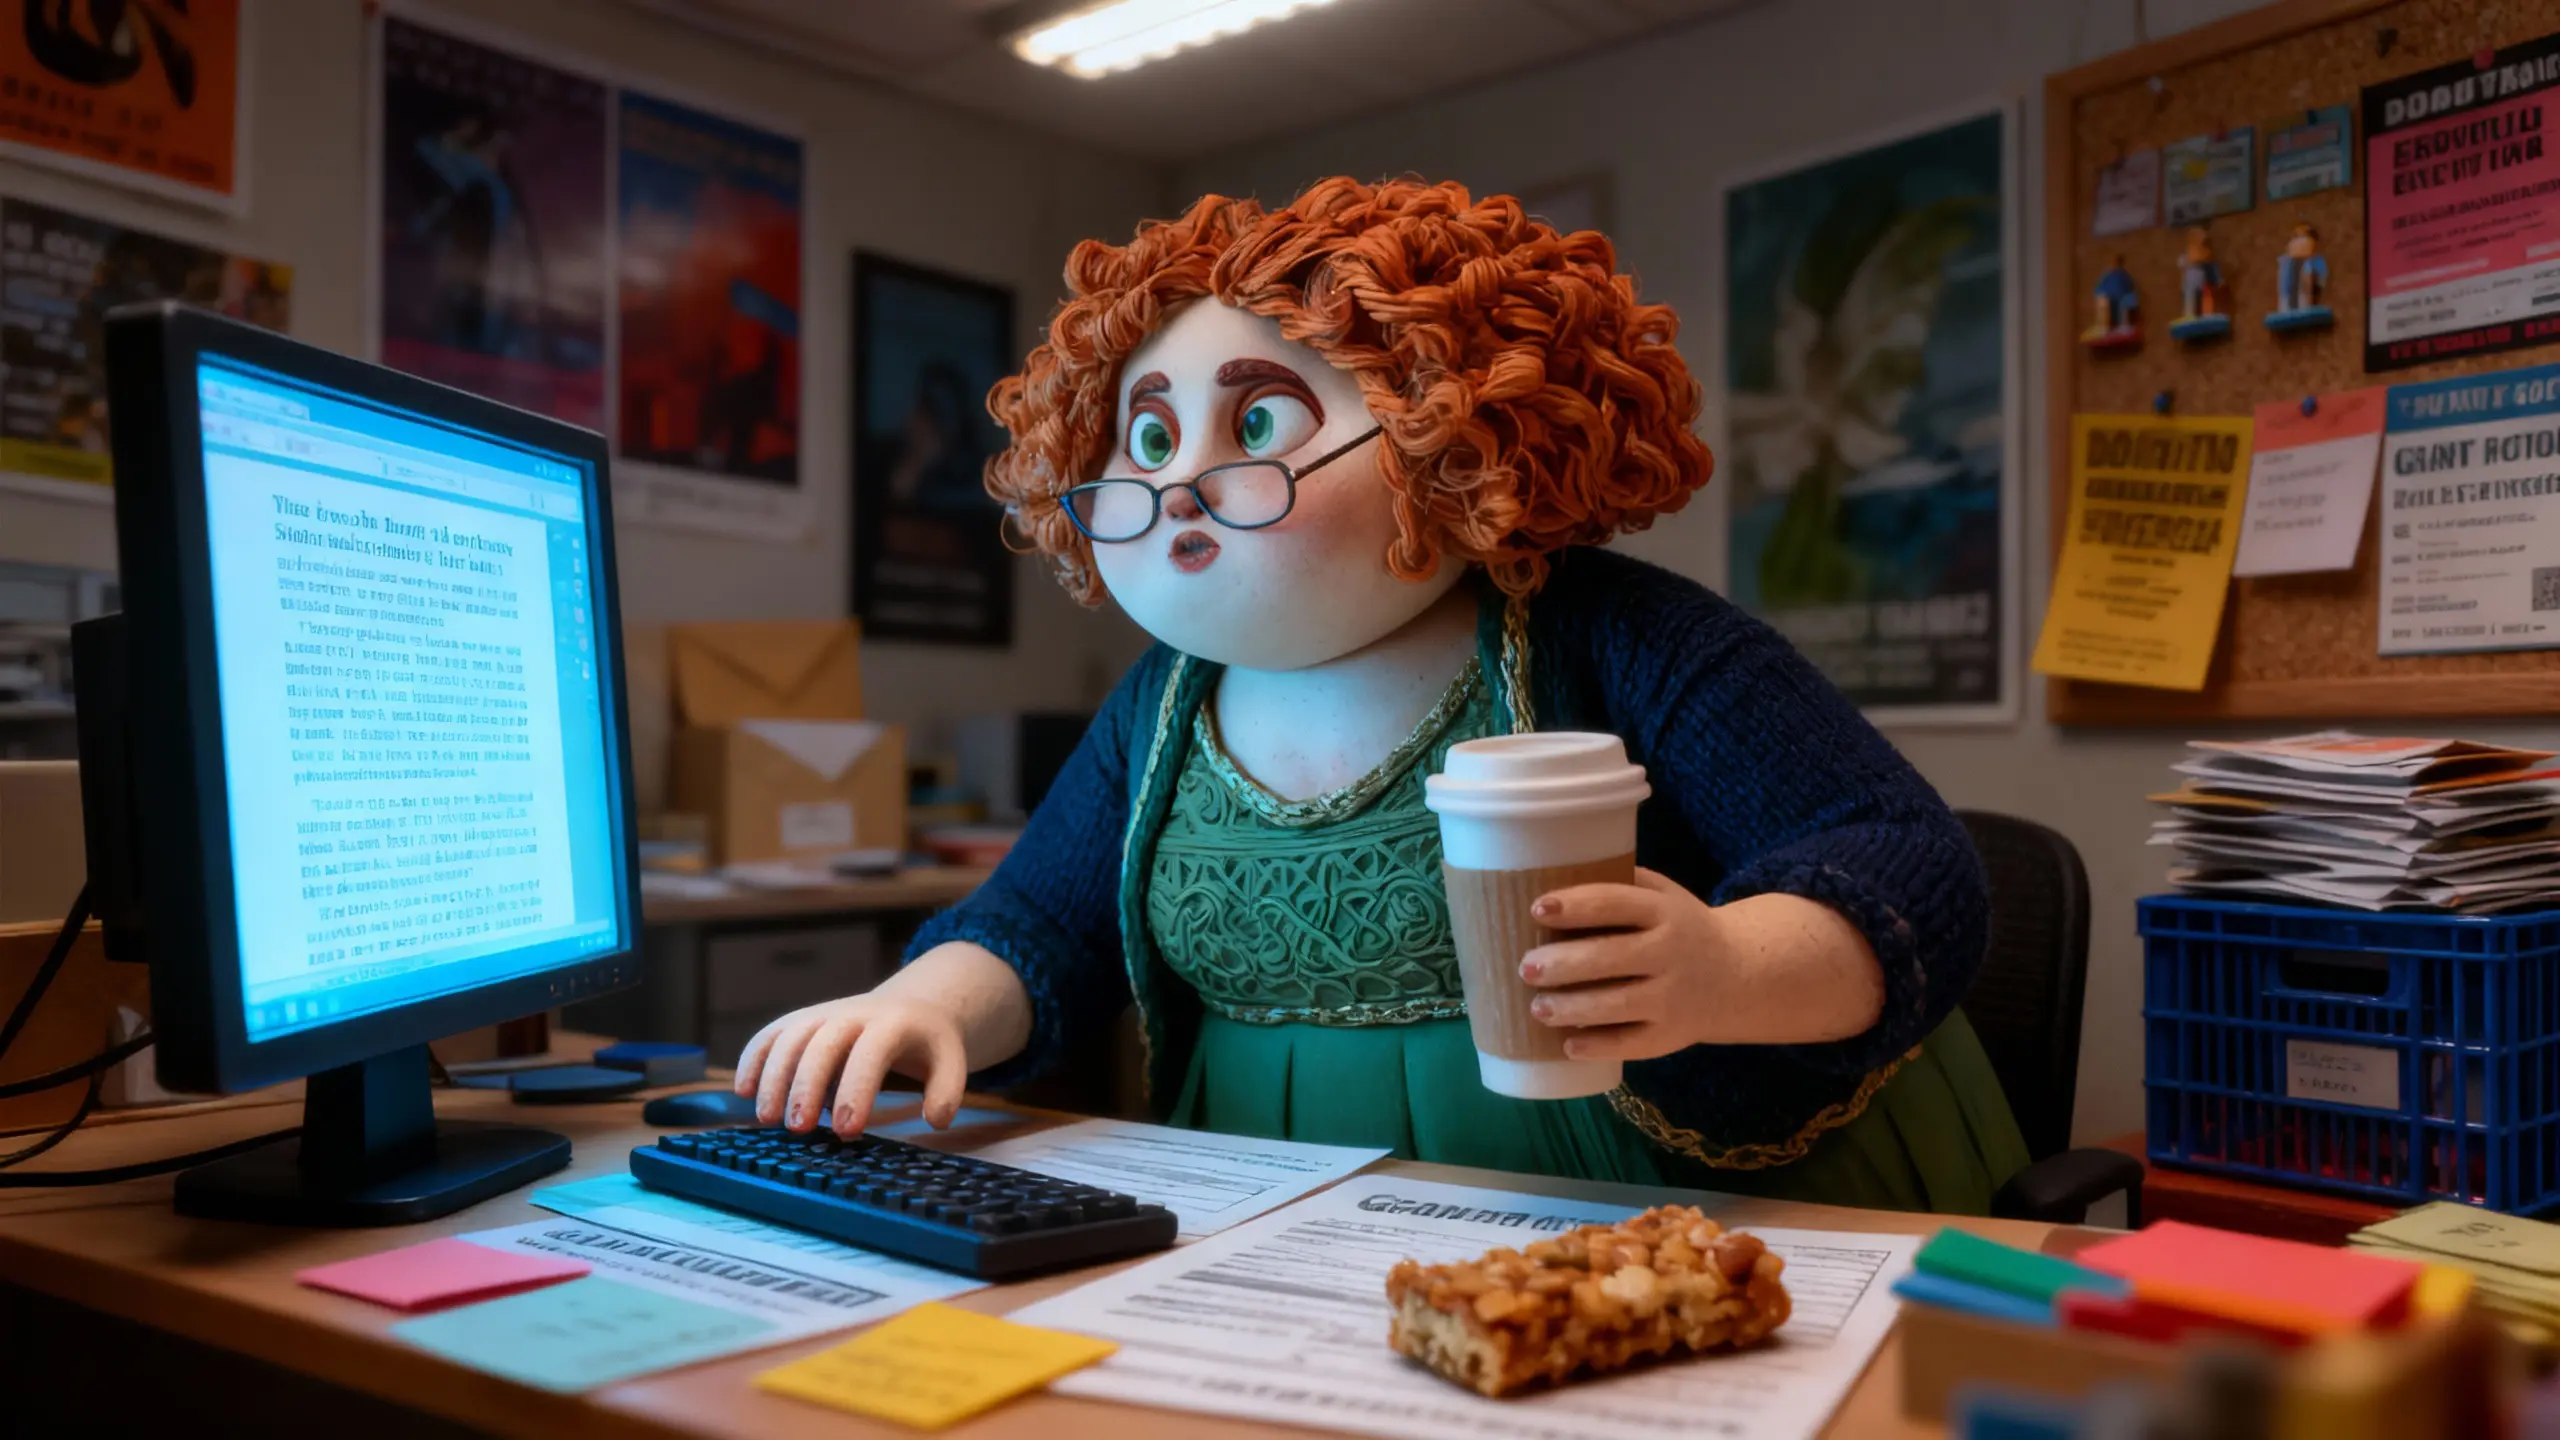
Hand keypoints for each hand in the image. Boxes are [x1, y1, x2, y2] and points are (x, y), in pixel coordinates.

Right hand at [733, 992, 967, 1137]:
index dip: (856, 1090)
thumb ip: (947, 1091)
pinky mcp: (800, 1020)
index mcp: (893, 1023)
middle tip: (797, 1129)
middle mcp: (853, 1013)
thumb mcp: (951, 1061)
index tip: (846, 1131)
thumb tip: (936, 1119)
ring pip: (790, 1037)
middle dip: (806, 1085)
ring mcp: (823, 1013)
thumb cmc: (927, 1045)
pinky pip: (770, 1033)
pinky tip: (743, 1091)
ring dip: (773, 1076)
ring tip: (767, 1120)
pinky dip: (752, 1058)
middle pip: (822, 1043)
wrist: (909, 1006)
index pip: (870, 1053)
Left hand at [1517, 867, 1723, 1062]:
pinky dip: (1598, 1046)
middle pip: (1611, 957)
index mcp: (1664, 912)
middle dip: (1564, 963)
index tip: (1538, 909)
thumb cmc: (1680, 927)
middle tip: (1526, 967)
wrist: (1740, 974)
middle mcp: (1670, 953)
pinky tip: (1568, 1045)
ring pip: (1618, 1004)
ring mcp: (1673, 998)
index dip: (1575, 905)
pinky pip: (1631, 1043)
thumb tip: (1551, 875)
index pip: (1615, 904)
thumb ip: (1621, 884)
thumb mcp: (1663, 895)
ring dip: (1573, 1007)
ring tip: (1538, 1008)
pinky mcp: (1671, 1035)